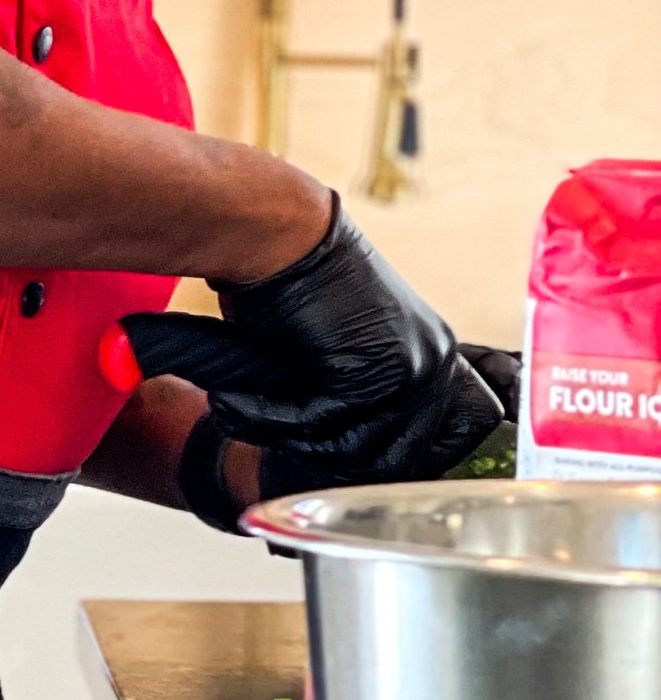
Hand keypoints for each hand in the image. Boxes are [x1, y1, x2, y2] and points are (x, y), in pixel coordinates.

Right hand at [121, 200, 501, 487]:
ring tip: (241, 413)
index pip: (467, 431)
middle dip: (337, 461)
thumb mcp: (348, 345)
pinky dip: (264, 419)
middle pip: (402, 460)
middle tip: (282, 436)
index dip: (417, 454)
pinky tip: (233, 401)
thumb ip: (364, 393)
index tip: (354, 454)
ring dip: (288, 439)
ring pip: (354, 451)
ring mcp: (410, 369)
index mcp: (436, 353)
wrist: (279, 238)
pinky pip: (314, 426)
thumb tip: (351, 460)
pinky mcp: (369, 371)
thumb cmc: (295, 286)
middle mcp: (435, 362)